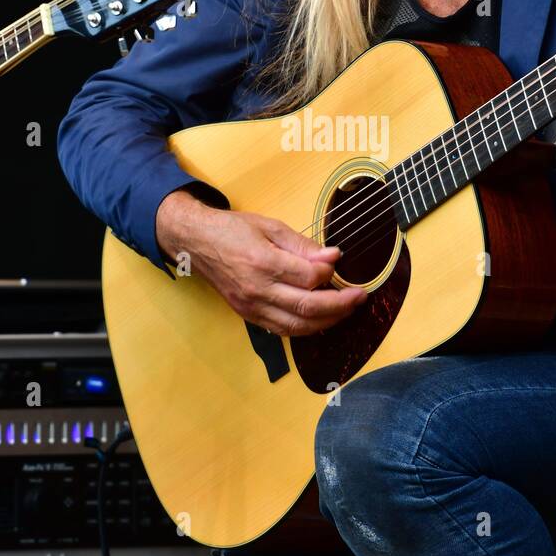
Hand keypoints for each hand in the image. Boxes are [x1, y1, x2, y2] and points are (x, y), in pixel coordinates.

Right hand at [155, 189, 367, 335]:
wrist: (197, 243)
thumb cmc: (232, 230)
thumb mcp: (270, 226)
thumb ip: (303, 245)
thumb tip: (333, 257)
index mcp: (263, 262)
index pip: (308, 277)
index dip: (329, 273)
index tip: (337, 263)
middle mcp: (257, 289)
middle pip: (307, 306)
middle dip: (340, 305)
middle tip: (359, 297)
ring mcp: (251, 306)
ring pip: (297, 325)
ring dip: (327, 321)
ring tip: (346, 311)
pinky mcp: (248, 315)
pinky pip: (282, 330)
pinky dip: (305, 328)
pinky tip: (320, 320)